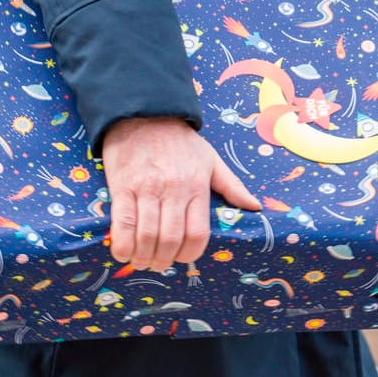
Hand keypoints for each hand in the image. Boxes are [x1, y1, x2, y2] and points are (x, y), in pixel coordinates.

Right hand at [103, 118, 260, 270]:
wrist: (144, 112)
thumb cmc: (179, 140)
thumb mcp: (211, 159)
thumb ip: (232, 186)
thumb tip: (254, 207)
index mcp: (197, 187)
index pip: (197, 234)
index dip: (189, 255)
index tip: (181, 258)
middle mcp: (173, 191)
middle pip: (170, 239)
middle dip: (163, 260)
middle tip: (158, 264)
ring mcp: (146, 189)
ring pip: (146, 236)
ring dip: (143, 257)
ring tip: (141, 261)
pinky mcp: (122, 186)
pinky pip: (123, 223)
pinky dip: (123, 244)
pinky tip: (123, 252)